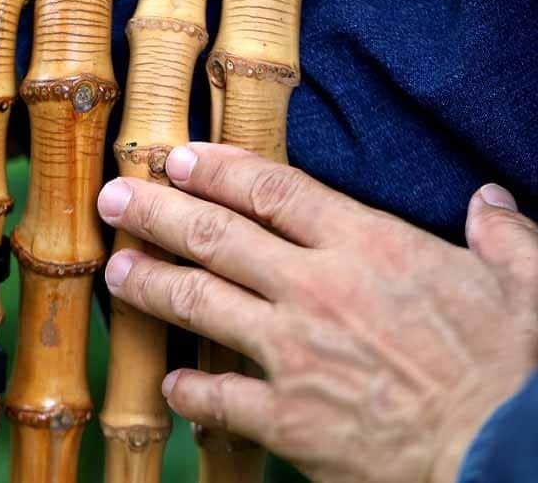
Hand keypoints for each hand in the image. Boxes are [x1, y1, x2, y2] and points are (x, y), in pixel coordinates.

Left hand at [97, 143, 537, 482]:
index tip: (176, 158)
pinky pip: (217, 397)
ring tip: (117, 268)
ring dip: (149, 283)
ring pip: (197, 303)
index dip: (214, 169)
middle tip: (114, 198)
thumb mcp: (525, 287)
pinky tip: (170, 385)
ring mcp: (291, 354)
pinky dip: (188, 391)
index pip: (270, 190)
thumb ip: (501, 238)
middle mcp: (314, 290)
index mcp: (366, 246)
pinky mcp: (285, 418)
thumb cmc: (517, 370)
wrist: (509, 458)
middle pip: (212, 235)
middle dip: (155, 211)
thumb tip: (490, 203)